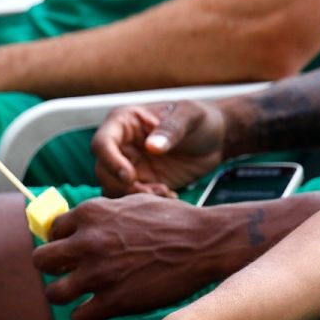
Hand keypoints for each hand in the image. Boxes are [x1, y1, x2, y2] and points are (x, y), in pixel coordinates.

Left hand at [34, 194, 259, 319]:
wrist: (203, 243)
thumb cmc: (173, 219)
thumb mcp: (132, 201)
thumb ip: (102, 212)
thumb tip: (80, 223)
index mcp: (92, 213)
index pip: (52, 230)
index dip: (62, 241)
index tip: (73, 250)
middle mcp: (88, 241)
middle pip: (41, 261)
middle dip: (52, 268)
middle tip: (68, 273)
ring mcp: (99, 273)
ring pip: (54, 294)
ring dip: (64, 295)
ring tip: (78, 296)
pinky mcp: (114, 301)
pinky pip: (78, 317)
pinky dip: (85, 315)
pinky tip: (98, 309)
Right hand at [91, 100, 236, 196]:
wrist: (217, 140)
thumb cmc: (201, 119)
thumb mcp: (190, 116)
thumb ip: (171, 129)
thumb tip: (152, 147)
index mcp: (124, 122)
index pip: (102, 143)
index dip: (110, 161)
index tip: (129, 176)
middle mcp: (121, 146)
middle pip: (103, 172)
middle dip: (125, 186)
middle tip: (156, 190)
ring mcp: (130, 166)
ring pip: (114, 190)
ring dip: (136, 198)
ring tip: (166, 193)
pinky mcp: (142, 184)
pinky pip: (132, 199)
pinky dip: (147, 204)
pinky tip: (171, 197)